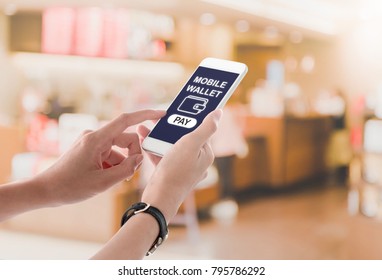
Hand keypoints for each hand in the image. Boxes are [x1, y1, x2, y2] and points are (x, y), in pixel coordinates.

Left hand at [35, 110, 164, 205]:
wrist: (45, 191)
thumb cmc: (70, 187)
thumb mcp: (103, 182)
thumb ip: (126, 169)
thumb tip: (140, 158)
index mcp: (96, 139)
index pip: (126, 120)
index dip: (146, 115)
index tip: (161, 115)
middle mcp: (95, 136)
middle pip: (125, 139)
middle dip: (131, 156)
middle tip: (127, 175)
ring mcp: (92, 143)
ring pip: (119, 149)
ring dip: (121, 164)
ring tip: (110, 181)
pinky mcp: (90, 149)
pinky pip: (110, 153)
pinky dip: (113, 165)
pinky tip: (105, 178)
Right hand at [137, 109, 221, 220]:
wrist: (158, 198)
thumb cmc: (176, 171)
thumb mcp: (191, 144)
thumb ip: (206, 128)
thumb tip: (219, 112)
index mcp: (205, 154)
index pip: (200, 130)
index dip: (189, 119)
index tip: (178, 109)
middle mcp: (197, 161)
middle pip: (184, 137)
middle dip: (170, 127)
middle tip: (158, 117)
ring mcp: (183, 168)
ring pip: (171, 146)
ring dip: (158, 136)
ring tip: (146, 126)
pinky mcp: (170, 173)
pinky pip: (162, 156)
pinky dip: (153, 147)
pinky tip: (143, 139)